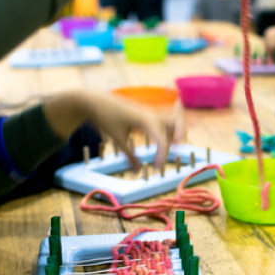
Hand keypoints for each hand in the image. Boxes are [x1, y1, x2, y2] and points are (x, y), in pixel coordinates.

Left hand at [44, 91, 183, 172]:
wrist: (95, 101)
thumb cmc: (105, 118)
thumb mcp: (117, 139)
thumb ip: (129, 156)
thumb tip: (136, 173)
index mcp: (145, 120)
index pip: (161, 140)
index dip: (161, 156)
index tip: (155, 169)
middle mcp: (151, 115)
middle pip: (175, 124)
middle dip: (179, 137)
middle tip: (176, 152)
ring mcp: (150, 113)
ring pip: (173, 120)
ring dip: (177, 132)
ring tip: (175, 146)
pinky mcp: (147, 115)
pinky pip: (164, 121)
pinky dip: (169, 130)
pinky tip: (167, 141)